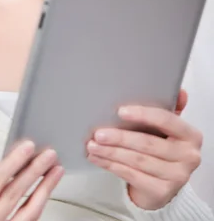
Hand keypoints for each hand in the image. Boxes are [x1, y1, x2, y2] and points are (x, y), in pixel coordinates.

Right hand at [0, 141, 63, 220]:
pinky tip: (46, 193)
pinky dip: (39, 205)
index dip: (13, 162)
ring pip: (29, 211)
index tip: (28, 147)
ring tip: (55, 171)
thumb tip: (0, 165)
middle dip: (34, 171)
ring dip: (44, 188)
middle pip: (15, 193)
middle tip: (48, 155)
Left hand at [86, 89, 202, 209]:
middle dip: (119, 137)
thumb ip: (170, 109)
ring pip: (137, 160)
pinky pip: (131, 175)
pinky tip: (98, 158)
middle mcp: (188, 157)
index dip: (143, 114)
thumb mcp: (167, 129)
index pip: (166, 120)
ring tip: (93, 145)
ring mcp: (176, 176)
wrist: (162, 185)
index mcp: (190, 136)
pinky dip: (111, 165)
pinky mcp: (162, 192)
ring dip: (111, 152)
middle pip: (148, 143)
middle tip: (99, 133)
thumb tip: (179, 92)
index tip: (120, 111)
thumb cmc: (162, 149)